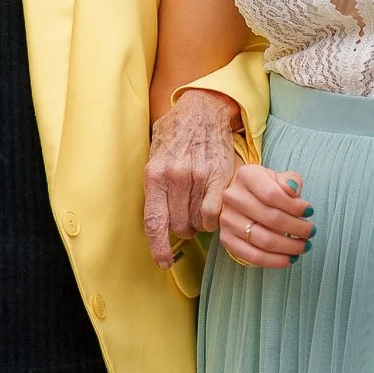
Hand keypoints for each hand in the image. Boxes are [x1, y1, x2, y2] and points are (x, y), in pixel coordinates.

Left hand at [143, 89, 243, 266]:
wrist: (202, 109)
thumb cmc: (175, 136)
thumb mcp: (154, 157)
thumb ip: (154, 187)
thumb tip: (155, 222)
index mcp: (154, 174)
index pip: (154, 221)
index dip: (158, 246)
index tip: (163, 262)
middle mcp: (174, 176)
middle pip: (178, 226)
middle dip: (182, 229)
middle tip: (185, 218)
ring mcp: (198, 176)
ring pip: (197, 222)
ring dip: (198, 223)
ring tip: (197, 208)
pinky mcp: (220, 175)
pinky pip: (214, 213)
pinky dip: (213, 219)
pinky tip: (211, 212)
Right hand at [215, 164, 314, 268]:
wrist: (243, 197)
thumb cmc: (266, 188)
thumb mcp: (279, 178)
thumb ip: (290, 181)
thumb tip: (293, 190)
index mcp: (246, 176)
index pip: (273, 194)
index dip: (295, 206)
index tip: (309, 211)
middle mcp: (232, 197)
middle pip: (271, 218)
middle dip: (297, 228)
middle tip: (310, 232)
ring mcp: (227, 219)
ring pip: (263, 239)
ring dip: (289, 246)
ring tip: (304, 246)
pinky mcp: (226, 239)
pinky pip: (252, 256)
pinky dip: (274, 261)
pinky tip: (289, 259)